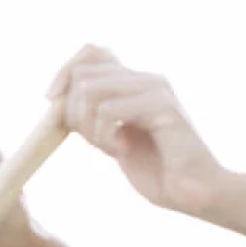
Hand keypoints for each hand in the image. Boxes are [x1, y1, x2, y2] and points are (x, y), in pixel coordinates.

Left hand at [48, 45, 236, 217]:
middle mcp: (146, 78)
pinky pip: (109, 110)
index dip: (64, 72)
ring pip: (91, 89)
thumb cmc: (157, 171)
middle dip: (73, 111)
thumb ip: (93, 116)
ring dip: (89, 127)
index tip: (50, 101)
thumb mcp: (113, 139)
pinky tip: (119, 152)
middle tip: (93, 141)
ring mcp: (156, 89)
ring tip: (108, 148)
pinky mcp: (163, 107)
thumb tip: (57, 100)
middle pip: (84, 73)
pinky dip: (103, 136)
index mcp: (136, 82)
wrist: (195, 194)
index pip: (91, 52)